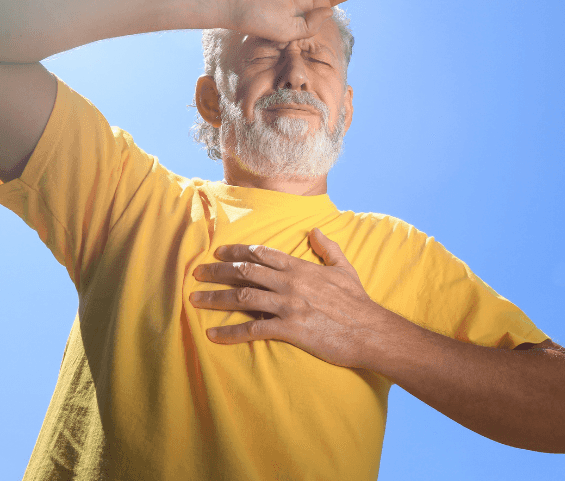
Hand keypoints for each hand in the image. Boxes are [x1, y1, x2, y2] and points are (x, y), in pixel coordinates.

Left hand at [189, 228, 386, 367]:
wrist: (369, 330)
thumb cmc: (357, 301)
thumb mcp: (344, 268)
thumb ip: (328, 247)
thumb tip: (315, 230)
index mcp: (301, 267)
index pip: (262, 253)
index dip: (237, 251)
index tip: (219, 253)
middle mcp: (290, 283)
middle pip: (245, 272)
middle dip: (217, 271)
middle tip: (197, 273)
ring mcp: (288, 306)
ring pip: (243, 297)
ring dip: (215, 298)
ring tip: (195, 299)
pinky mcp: (289, 329)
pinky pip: (253, 329)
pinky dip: (230, 332)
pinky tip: (214, 334)